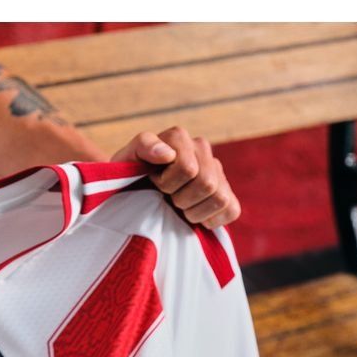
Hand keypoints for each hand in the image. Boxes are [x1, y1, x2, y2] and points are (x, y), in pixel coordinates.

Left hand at [110, 127, 240, 227]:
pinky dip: (211, 219)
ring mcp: (216, 170)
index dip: (167, 184)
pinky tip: (194, 215)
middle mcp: (201, 148)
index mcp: (178, 137)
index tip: (153, 183)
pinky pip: (232, 210)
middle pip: (206, 183)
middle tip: (166, 199)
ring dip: (194, 211)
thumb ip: (143, 146)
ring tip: (178, 207)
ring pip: (220, 198)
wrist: (134, 197)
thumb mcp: (124, 162)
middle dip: (180, 199)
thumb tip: (167, 153)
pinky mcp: (226, 193)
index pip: (188, 168)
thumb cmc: (128, 180)